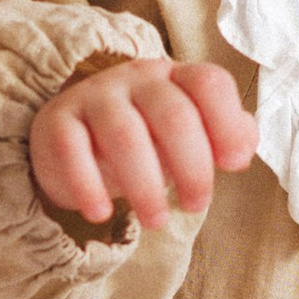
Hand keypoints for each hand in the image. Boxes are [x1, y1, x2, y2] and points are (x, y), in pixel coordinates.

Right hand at [29, 56, 256, 232]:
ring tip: (156, 220)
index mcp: (177, 78)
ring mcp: (95, 96)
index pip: (209, 83)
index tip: (234, 165)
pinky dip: (88, 186)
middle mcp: (138, 79)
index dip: (227, 123)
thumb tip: (242, 149)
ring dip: (145, 184)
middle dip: (192, 166)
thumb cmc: (147, 139)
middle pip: (173, 114)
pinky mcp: (56, 122)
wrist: (75, 142)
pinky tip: (101, 214)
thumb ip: (226, 136)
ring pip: (124, 134)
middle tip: (195, 205)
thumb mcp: (190, 136)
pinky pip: (70, 149)